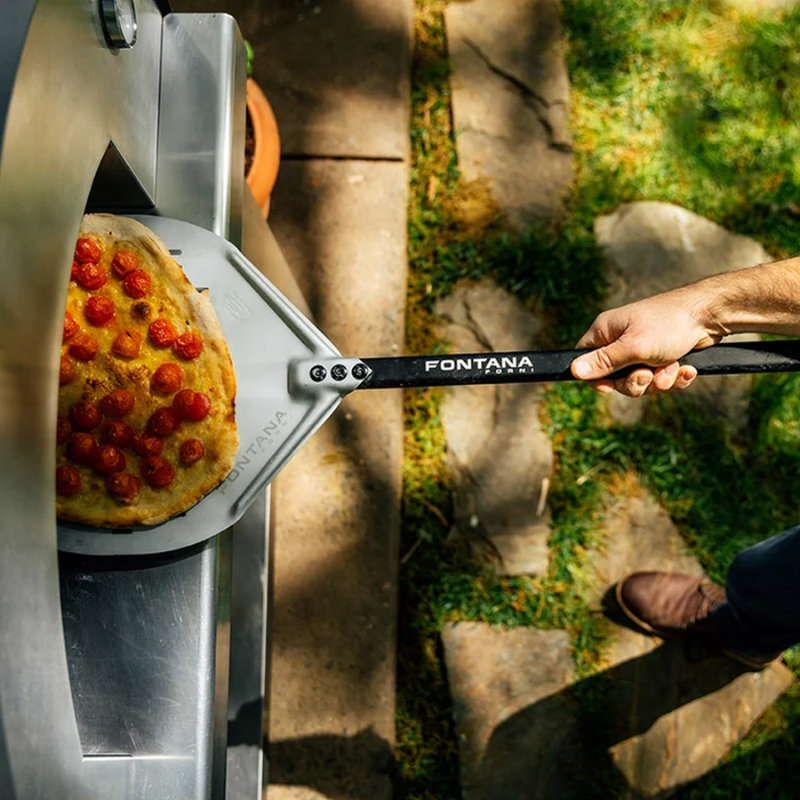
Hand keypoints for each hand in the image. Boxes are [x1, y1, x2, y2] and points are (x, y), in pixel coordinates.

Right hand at [570, 289, 721, 396]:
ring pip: (641, 382)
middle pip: (615, 378)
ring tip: (672, 366)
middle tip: (648, 373)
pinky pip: (661, 380)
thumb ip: (603, 362)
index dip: (597, 378)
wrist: (708, 315)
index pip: (586, 361)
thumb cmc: (667, 324)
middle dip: (636, 382)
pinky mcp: (663, 357)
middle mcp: (621, 341)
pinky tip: (685, 368)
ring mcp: (643, 350)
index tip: (612, 385)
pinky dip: (674, 378)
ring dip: (659, 381)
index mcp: (606, 332)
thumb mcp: (632, 347)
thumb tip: (573, 371)